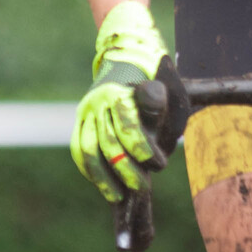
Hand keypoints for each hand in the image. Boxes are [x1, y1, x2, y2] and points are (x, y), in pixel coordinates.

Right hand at [72, 2, 170, 199]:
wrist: (130, 55)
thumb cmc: (159, 81)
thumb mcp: (172, 94)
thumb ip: (163, 121)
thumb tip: (154, 157)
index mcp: (124, 90)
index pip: (129, 125)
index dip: (142, 149)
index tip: (158, 163)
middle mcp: (101, 99)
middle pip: (109, 142)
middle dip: (125, 170)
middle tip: (142, 188)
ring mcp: (87, 109)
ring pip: (89, 149)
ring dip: (103, 177)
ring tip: (118, 197)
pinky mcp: (81, 119)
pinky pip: (79, 149)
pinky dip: (90, 170)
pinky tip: (105, 186)